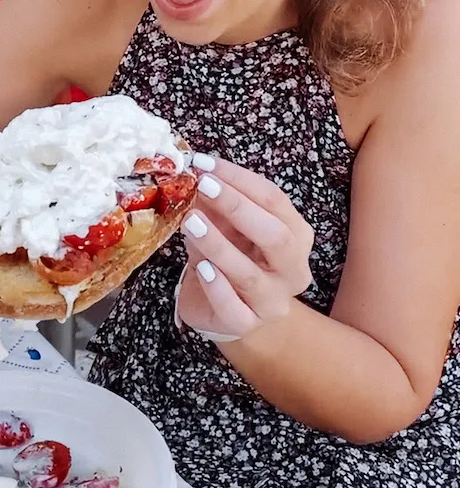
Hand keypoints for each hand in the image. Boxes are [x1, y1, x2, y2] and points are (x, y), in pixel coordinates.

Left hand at [177, 156, 313, 340]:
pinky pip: (233, 308)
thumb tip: (197, 173)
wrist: (224, 309)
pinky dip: (217, 287)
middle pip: (276, 236)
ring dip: (218, 245)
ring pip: (250, 274)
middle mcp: (292, 269)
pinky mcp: (246, 324)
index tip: (207, 164)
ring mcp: (273, 301)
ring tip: (191, 221)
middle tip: (204, 186)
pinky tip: (201, 268)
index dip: (241, 179)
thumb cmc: (232, 257)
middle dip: (238, 207)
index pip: (275, 201)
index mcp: (296, 235)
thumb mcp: (225, 225)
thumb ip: (216, 203)